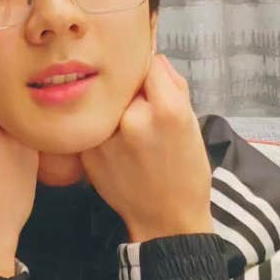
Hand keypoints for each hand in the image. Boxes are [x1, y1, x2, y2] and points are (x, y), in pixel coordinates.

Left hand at [80, 54, 212, 242]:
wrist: (166, 220)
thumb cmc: (186, 172)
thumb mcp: (192, 125)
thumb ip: (174, 86)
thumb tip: (153, 59)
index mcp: (167, 111)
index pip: (150, 64)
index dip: (152, 73)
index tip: (153, 83)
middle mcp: (132, 119)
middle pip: (124, 82)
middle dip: (131, 90)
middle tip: (140, 110)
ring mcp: (106, 137)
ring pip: (105, 102)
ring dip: (113, 108)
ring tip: (127, 131)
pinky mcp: (87, 152)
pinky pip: (93, 124)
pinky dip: (100, 127)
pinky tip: (115, 146)